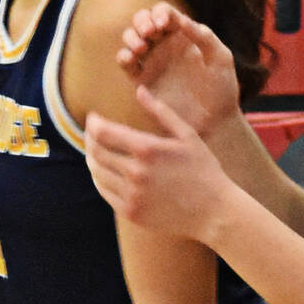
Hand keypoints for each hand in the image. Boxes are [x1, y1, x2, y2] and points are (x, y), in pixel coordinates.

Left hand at [85, 91, 233, 243]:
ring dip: (92, 159)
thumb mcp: (188, 135)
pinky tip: (103, 171)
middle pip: (96, 152)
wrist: (213, 212)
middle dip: (89, 139)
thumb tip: (139, 90)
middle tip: (91, 133)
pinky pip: (105, 192)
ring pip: (97, 173)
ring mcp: (131, 195)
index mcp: (148, 149)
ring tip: (95, 150)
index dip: (93, 123)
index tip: (92, 118)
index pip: (104, 133)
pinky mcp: (130, 212)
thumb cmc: (204, 169)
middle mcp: (136, 173)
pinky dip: (99, 179)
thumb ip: (161, 112)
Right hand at [114, 4, 241, 137]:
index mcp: (184, 35)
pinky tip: (132, 60)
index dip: (160, 12)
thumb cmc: (221, 89)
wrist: (211, 121)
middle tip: (150, 33)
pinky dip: (123, 56)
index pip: (164, 12)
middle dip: (142, 21)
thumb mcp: (220, 58)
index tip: (164, 24)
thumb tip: (181, 20)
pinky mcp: (141, 80)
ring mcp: (151, 62)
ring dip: (131, 37)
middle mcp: (165, 45)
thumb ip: (203, 37)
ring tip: (142, 48)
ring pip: (131, 38)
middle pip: (143, 21)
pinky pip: (125, 63)